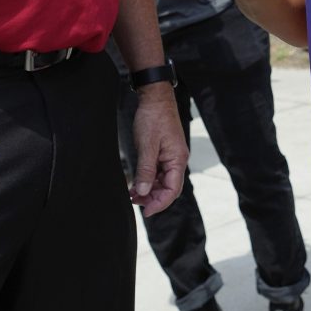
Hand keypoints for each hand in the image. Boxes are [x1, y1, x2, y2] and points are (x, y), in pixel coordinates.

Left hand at [128, 84, 188, 214]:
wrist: (155, 98)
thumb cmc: (154, 118)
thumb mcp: (147, 146)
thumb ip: (145, 170)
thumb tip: (142, 191)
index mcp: (177, 160)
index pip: (172, 190)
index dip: (159, 203)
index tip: (145, 212)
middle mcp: (177, 160)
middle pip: (168, 188)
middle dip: (152, 198)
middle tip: (134, 202)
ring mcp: (170, 157)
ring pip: (162, 182)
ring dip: (148, 190)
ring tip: (132, 195)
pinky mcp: (163, 153)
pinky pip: (158, 172)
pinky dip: (147, 180)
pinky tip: (136, 183)